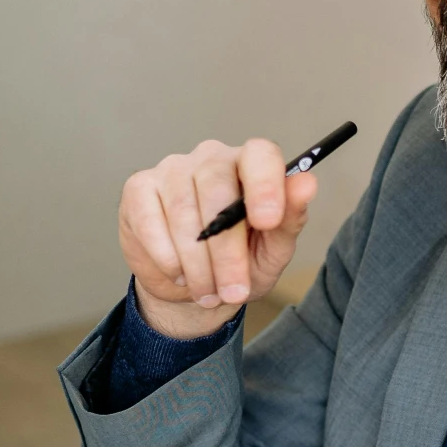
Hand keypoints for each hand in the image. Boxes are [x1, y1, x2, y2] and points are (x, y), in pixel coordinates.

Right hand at [119, 138, 317, 339]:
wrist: (193, 288)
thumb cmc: (239, 263)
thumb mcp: (272, 250)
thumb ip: (290, 218)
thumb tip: (307, 183)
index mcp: (249, 166)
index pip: (260, 154)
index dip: (265, 185)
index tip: (268, 222)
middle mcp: (210, 158)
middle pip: (218, 192)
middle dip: (227, 252)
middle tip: (234, 291)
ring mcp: (172, 170)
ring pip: (184, 212)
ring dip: (197, 264)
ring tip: (208, 292)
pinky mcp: (139, 189)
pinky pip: (150, 221)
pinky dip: (167, 257)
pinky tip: (179, 273)